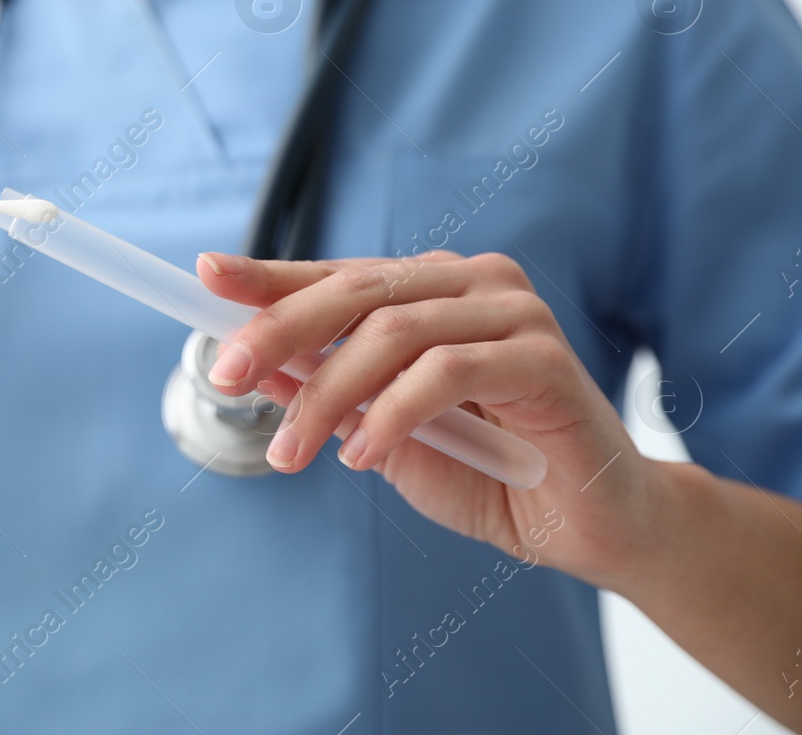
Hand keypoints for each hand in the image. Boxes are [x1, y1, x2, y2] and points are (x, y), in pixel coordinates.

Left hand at [197, 249, 664, 584]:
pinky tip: (363, 454)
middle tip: (224, 374)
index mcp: (432, 291)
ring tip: (291, 452)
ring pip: (392, 333)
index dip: (269, 277)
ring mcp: (513, 313)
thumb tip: (252, 368)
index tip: (205, 276)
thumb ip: (331, 396)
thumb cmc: (494, 473)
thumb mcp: (386, 436)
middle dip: (279, 331)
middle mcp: (472, 284)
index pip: (337, 276)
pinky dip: (390, 414)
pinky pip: (445, 372)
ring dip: (327, 396)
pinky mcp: (543, 357)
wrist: (596, 525)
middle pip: (355, 293)